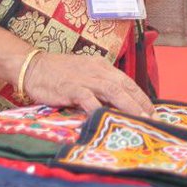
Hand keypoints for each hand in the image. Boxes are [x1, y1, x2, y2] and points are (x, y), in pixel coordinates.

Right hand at [22, 51, 154, 116]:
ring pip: (112, 91)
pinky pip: (87, 99)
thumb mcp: (85, 75)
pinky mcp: (70, 88)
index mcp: (102, 67)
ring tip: (139, 120)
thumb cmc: (59, 73)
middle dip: (140, 103)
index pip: (127, 81)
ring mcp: (85, 79)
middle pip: (124, 86)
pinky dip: (98, 109)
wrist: (33, 66)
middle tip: (152, 119)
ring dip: (128, 106)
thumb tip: (116, 104)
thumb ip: (99, 87)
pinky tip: (106, 119)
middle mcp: (97, 71)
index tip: (152, 111)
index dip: (141, 96)